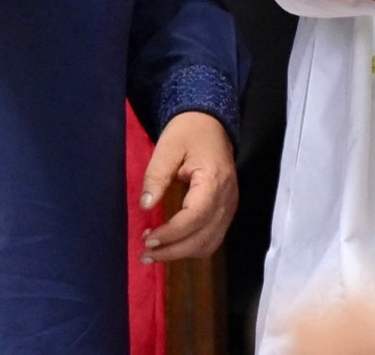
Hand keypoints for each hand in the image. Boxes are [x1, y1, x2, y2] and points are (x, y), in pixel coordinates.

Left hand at [139, 111, 236, 263]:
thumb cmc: (188, 133)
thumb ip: (156, 177)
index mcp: (214, 179)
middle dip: (173, 251)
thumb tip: (145, 207)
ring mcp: (230, 204)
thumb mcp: (167, 148)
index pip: (196, 216)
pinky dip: (192, 247)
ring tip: (155, 252)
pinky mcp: (226, 209)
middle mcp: (228, 196)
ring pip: (210, 243)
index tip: (147, 238)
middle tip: (144, 253)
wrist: (210, 123)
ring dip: (183, 253)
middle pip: (204, 237)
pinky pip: (213, 238)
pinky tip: (172, 244)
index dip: (171, 233)